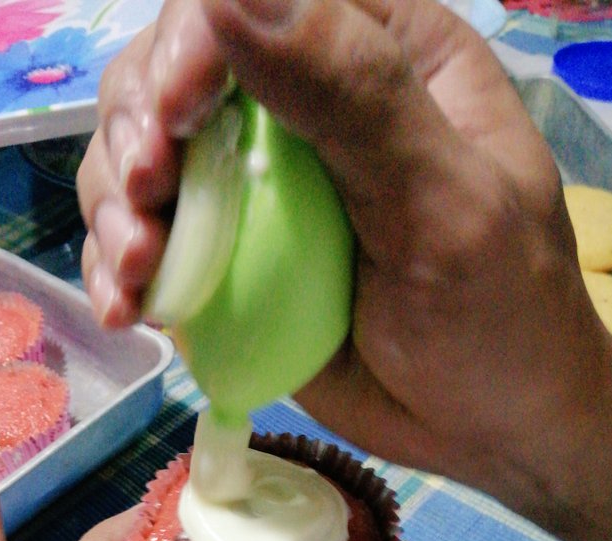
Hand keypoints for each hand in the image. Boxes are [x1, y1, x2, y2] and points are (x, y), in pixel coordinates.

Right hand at [77, 0, 611, 540]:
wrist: (482, 427)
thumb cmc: (496, 311)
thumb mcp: (446, 201)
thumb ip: (354, 95)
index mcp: (380, 56)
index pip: (263, 1)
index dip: (195, 39)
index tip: (175, 112)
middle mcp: (304, 106)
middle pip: (176, 69)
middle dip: (138, 128)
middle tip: (146, 200)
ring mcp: (256, 190)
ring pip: (143, 154)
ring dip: (114, 205)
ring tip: (136, 273)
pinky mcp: (228, 262)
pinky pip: (149, 242)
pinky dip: (117, 270)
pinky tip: (128, 311)